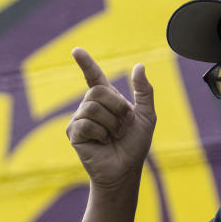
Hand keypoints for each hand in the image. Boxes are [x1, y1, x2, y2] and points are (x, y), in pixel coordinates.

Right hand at [66, 48, 155, 188]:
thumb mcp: (146, 117)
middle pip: (97, 92)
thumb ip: (144, 92)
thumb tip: (138, 66)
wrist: (125, 170)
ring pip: (92, 108)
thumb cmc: (135, 146)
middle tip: (123, 126)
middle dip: (117, 108)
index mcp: (107, 100)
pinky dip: (100, 133)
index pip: (94, 77)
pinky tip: (102, 142)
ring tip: (113, 137)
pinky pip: (85, 124)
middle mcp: (90, 107)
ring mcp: (80, 119)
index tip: (76, 51)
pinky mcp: (74, 133)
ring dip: (111, 124)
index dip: (86, 63)